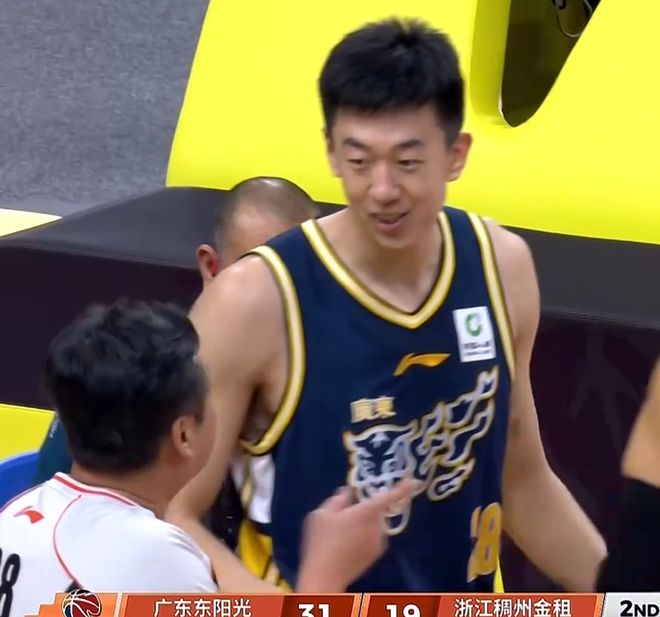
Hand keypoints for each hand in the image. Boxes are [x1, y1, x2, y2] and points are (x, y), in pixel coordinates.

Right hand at [296, 479, 418, 591]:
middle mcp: (377, 526)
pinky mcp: (375, 556)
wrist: (326, 576)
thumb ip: (338, 499)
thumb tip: (349, 492)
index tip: (414, 481)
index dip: (402, 488)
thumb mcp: (321, 514)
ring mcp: (378, 542)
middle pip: (376, 511)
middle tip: (344, 516)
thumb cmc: (322, 542)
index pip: (389, 497)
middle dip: (365, 509)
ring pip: (374, 525)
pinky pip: (372, 538)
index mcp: (367, 512)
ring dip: (364, 524)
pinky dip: (364, 537)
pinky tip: (346, 545)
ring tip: (341, 534)